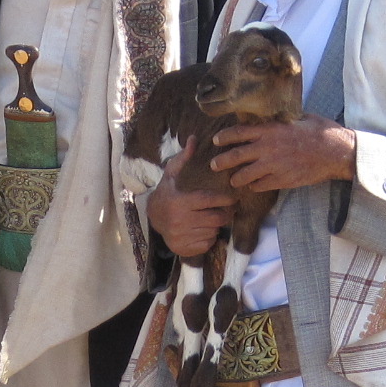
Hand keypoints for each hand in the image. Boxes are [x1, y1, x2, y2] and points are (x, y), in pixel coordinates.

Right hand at [144, 139, 234, 258]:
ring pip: (213, 231)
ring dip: (215, 225)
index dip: (224, 199)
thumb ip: (184, 158)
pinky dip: (209, 237)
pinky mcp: (184, 248)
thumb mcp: (172, 174)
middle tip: (226, 209)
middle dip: (224, 214)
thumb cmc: (167, 193)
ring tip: (211, 218)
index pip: (209, 201)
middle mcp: (180, 220)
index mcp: (179, 202)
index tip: (232, 198)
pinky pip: (207, 243)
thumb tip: (194, 138)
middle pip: (216, 219)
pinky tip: (202, 229)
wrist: (153, 217)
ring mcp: (181, 236)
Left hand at [211, 115, 356, 192]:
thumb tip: (272, 117)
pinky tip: (254, 185)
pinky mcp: (282, 180)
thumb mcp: (299, 118)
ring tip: (234, 180)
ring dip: (236, 178)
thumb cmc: (320, 131)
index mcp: (270, 129)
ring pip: (244, 175)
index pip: (238, 132)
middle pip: (235, 156)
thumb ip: (281, 120)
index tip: (216, 141)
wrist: (336, 152)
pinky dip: (254, 186)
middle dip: (221, 162)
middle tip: (214, 165)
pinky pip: (260, 185)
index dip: (224, 137)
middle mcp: (268, 147)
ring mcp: (273, 166)